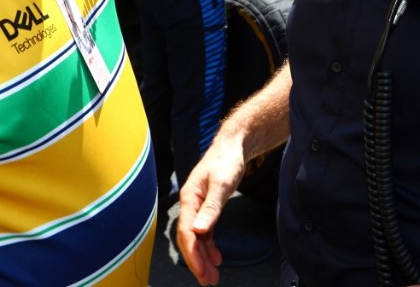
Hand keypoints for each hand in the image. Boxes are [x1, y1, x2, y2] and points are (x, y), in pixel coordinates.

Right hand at [176, 136, 248, 284]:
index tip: (202, 272)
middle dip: (196, 261)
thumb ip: (212, 207)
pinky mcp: (207, 207)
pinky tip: (216, 257)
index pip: (186, 232)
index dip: (193, 254)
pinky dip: (209, 246)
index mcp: (189, 199)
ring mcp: (197, 207)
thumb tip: (199, 231)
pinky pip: (204, 232)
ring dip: (203, 257)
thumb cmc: (226, 161)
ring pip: (196, 238)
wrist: (232, 146)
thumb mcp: (222, 184)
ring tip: (212, 276)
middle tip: (208, 280)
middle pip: (188, 239)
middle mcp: (190, 205)